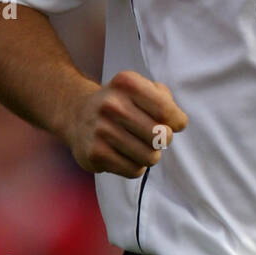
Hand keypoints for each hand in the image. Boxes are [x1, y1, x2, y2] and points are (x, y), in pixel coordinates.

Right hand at [62, 69, 188, 176]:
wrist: (77, 114)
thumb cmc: (121, 103)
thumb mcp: (141, 88)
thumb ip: (165, 99)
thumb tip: (176, 123)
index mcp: (127, 83)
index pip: (166, 111)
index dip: (177, 121)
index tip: (173, 123)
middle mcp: (111, 105)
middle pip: (161, 136)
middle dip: (164, 139)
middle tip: (154, 136)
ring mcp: (101, 130)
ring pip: (150, 157)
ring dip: (150, 154)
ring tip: (139, 145)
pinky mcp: (95, 154)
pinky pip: (134, 170)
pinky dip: (136, 166)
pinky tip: (125, 154)